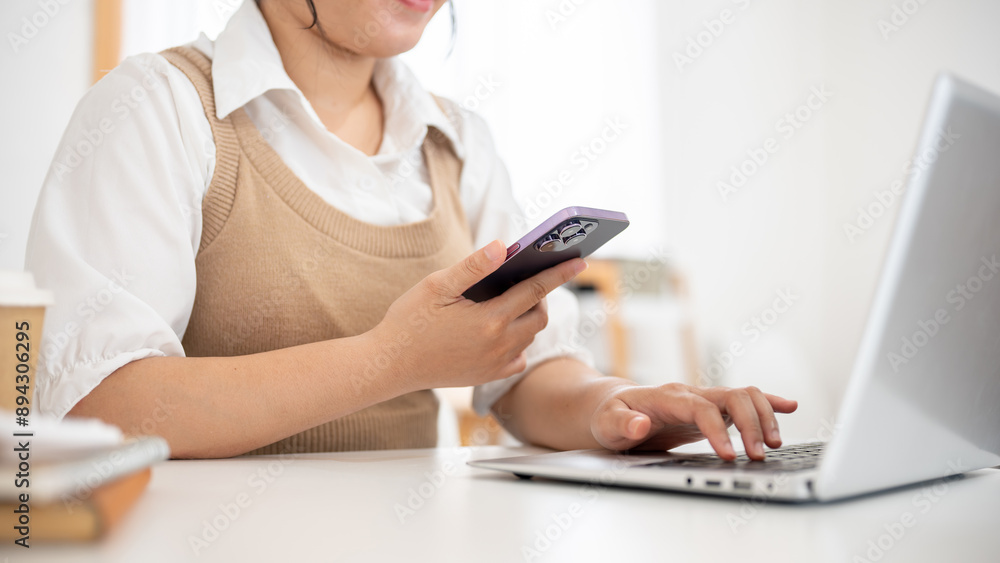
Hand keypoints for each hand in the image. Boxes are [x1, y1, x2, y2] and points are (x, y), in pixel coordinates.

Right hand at [374, 240, 585, 390]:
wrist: (390, 364)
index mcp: (489, 319)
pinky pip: (517, 358)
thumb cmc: (409, 321)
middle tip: (527, 279)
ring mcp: (495, 364)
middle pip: (539, 315)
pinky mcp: (487, 376)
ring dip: (529, 316)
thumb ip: (473, 267)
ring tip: (513, 299)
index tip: (579, 260)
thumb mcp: (437, 286)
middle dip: (541, 294)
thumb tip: (504, 247)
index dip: (558, 273)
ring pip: (530, 336)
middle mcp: (499, 345)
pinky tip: (501, 330)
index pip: (535, 290)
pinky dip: (518, 342)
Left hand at [590, 383, 797, 459]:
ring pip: (744, 395)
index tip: (729, 455)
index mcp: (667, 396)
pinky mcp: (712, 409)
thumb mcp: (606, 424)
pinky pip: (745, 400)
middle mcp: (691, 393)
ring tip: (774, 445)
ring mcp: (704, 399)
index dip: (718, 430)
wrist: (612, 408)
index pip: (701, 408)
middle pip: (732, 396)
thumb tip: (640, 424)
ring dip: (764, 417)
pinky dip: (769, 403)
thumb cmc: (609, 416)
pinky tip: (790, 407)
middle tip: (758, 456)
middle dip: (750, 424)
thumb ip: (622, 424)